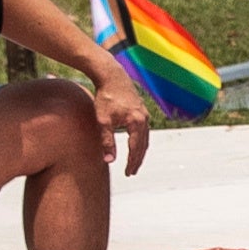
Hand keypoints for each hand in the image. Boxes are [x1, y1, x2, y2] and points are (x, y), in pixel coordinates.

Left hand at [88, 55, 157, 173]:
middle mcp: (144, 119)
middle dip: (138, 160)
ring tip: (134, 161)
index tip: (127, 173)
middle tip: (132, 172)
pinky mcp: (141, 110)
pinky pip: (144, 130)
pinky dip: (141, 140)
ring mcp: (145, 114)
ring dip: (140, 151)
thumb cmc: (105, 97)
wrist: (112, 75)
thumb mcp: (103, 120)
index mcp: (137, 123)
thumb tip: (109, 160)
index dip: (132, 162)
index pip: (136, 149)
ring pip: (145, 138)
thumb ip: (107, 141)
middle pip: (143, 145)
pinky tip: (135, 143)